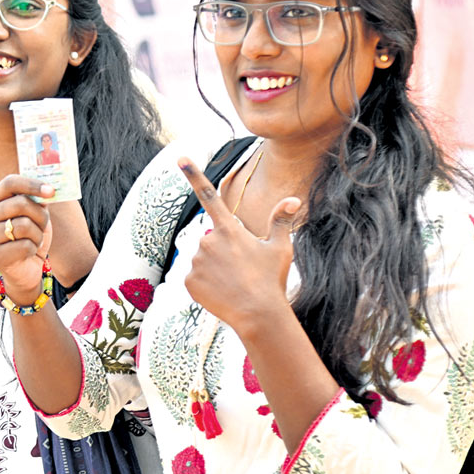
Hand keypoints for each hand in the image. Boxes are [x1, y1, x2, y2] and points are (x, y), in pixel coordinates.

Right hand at [0, 175, 53, 303]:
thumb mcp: (35, 214)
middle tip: (43, 224)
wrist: (25, 268)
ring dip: (38, 234)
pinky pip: (24, 245)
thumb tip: (49, 187)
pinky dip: (34, 248)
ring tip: (35, 240)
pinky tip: (29, 252)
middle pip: (20, 203)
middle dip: (40, 215)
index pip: (10, 183)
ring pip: (24, 225)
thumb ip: (37, 199)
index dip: (32, 184)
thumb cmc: (30, 237)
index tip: (51, 191)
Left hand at [177, 156, 300, 331]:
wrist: (258, 315)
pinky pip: (195, 279)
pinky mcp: (188, 281)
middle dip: (223, 252)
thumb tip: (293, 199)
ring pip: (203, 261)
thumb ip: (281, 221)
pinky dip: (206, 286)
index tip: (180, 159)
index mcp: (229, 229)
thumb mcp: (280, 248)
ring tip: (233, 284)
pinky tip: (222, 294)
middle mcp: (208, 241)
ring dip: (215, 269)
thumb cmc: (271, 280)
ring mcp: (196, 261)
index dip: (194, 176)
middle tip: (241, 270)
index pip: (209, 196)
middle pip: (211, 241)